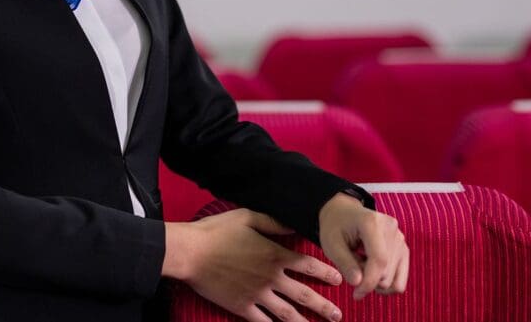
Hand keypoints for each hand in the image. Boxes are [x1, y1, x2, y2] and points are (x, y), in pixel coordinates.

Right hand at [164, 208, 344, 321]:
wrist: (191, 252)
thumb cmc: (217, 231)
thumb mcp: (247, 217)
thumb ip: (273, 222)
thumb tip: (294, 226)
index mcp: (274, 254)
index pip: (308, 266)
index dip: (326, 273)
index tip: (339, 280)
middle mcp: (271, 277)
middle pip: (304, 295)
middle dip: (324, 306)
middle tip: (338, 315)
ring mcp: (257, 295)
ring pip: (288, 313)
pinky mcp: (242, 307)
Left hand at [318, 193, 408, 301]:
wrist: (344, 212)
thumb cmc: (335, 227)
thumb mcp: (331, 244)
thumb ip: (344, 263)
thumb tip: (359, 283)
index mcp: (372, 222)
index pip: (379, 260)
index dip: (368, 283)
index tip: (355, 294)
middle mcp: (391, 227)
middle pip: (387, 272)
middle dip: (368, 281)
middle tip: (352, 271)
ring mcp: (400, 237)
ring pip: (395, 279)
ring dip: (376, 282)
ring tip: (361, 269)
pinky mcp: (403, 247)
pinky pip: (401, 277)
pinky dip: (387, 282)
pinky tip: (372, 274)